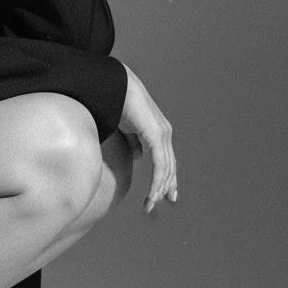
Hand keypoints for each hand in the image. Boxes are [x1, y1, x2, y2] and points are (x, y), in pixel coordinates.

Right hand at [118, 64, 176, 212]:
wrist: (117, 84)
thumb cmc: (118, 102)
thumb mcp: (126, 128)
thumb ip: (134, 142)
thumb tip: (140, 157)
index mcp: (159, 131)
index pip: (166, 159)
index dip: (166, 176)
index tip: (165, 193)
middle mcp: (165, 133)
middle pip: (170, 166)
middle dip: (167, 185)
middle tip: (164, 201)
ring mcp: (163, 134)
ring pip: (166, 168)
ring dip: (159, 188)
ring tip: (151, 203)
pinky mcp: (156, 136)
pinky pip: (160, 164)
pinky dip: (157, 180)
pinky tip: (153, 192)